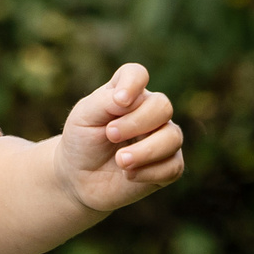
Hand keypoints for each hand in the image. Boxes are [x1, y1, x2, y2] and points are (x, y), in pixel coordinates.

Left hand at [57, 63, 184, 213]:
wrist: (79, 178)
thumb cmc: (82, 141)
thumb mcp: (84, 117)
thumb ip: (105, 102)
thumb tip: (129, 99)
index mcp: (127, 94)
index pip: (137, 75)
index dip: (133, 84)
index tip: (119, 102)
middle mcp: (149, 112)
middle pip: (162, 106)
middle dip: (137, 123)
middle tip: (110, 135)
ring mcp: (161, 138)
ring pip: (173, 137)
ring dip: (146, 151)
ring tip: (121, 161)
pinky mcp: (167, 165)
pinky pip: (174, 166)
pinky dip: (150, 172)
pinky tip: (129, 175)